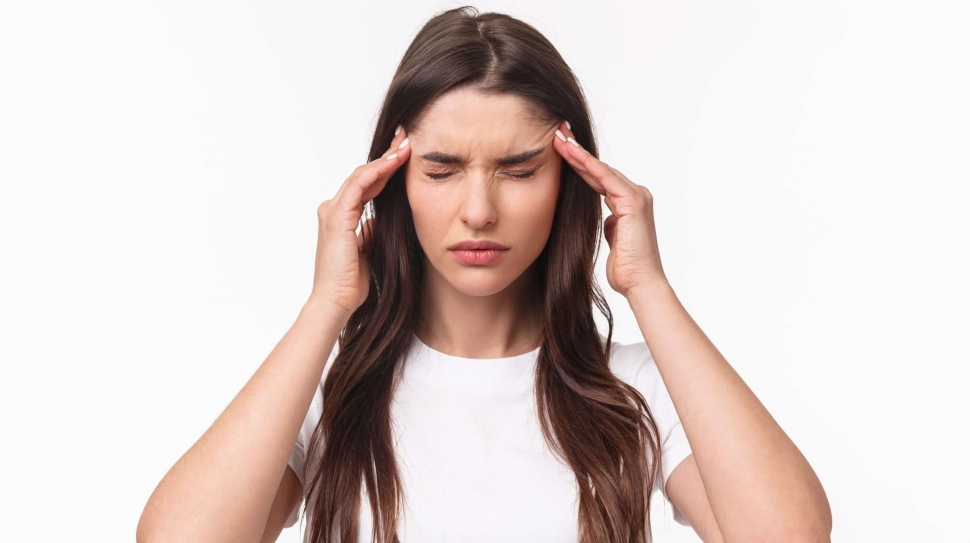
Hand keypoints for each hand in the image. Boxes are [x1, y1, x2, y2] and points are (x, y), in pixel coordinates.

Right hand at [309, 126, 410, 317]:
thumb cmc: (351, 282)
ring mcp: (333, 211)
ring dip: (385, 159)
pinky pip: (358, 185)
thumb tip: (378, 222)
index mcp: (340, 217)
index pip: (366, 184)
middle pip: (364, 174)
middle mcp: (333, 209)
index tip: (404, 154)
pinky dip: (376, 171)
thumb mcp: (368, 250)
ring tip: (405, 145)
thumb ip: (371, 232)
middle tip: (406, 138)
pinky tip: (393, 162)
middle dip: (387, 156)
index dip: (385, 168)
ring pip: (362, 175)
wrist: (336, 301)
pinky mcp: (337, 217)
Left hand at [552, 121, 667, 297]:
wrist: (640, 284)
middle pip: (599, 169)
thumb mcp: (613, 239)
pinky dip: (587, 164)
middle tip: (557, 133)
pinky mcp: (633, 202)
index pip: (599, 178)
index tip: (560, 149)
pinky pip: (605, 178)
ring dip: (578, 153)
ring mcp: (637, 196)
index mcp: (630, 203)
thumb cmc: (625, 269)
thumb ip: (610, 223)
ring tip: (558, 138)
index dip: (579, 163)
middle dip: (577, 151)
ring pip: (600, 169)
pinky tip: (571, 153)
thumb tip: (607, 219)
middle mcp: (636, 195)